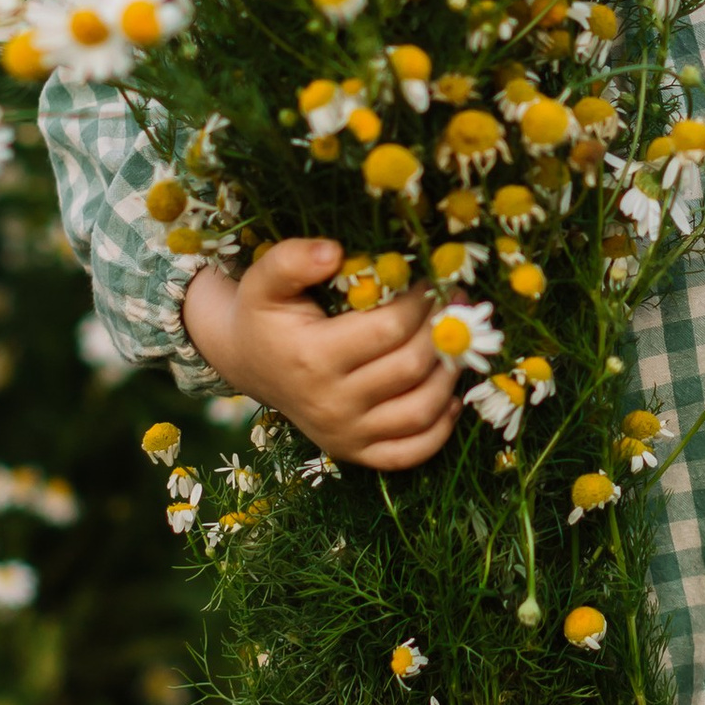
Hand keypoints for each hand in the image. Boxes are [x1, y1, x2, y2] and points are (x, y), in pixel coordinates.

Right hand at [181, 240, 456, 469]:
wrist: (248, 363)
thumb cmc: (264, 315)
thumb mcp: (263, 280)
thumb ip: (291, 260)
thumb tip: (334, 251)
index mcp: (312, 357)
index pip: (389, 329)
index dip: (422, 303)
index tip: (433, 281)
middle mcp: (330, 403)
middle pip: (411, 368)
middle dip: (443, 332)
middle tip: (456, 305)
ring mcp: (345, 434)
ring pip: (421, 412)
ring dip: (450, 375)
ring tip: (456, 342)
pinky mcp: (355, 452)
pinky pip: (411, 452)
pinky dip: (440, 428)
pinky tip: (451, 396)